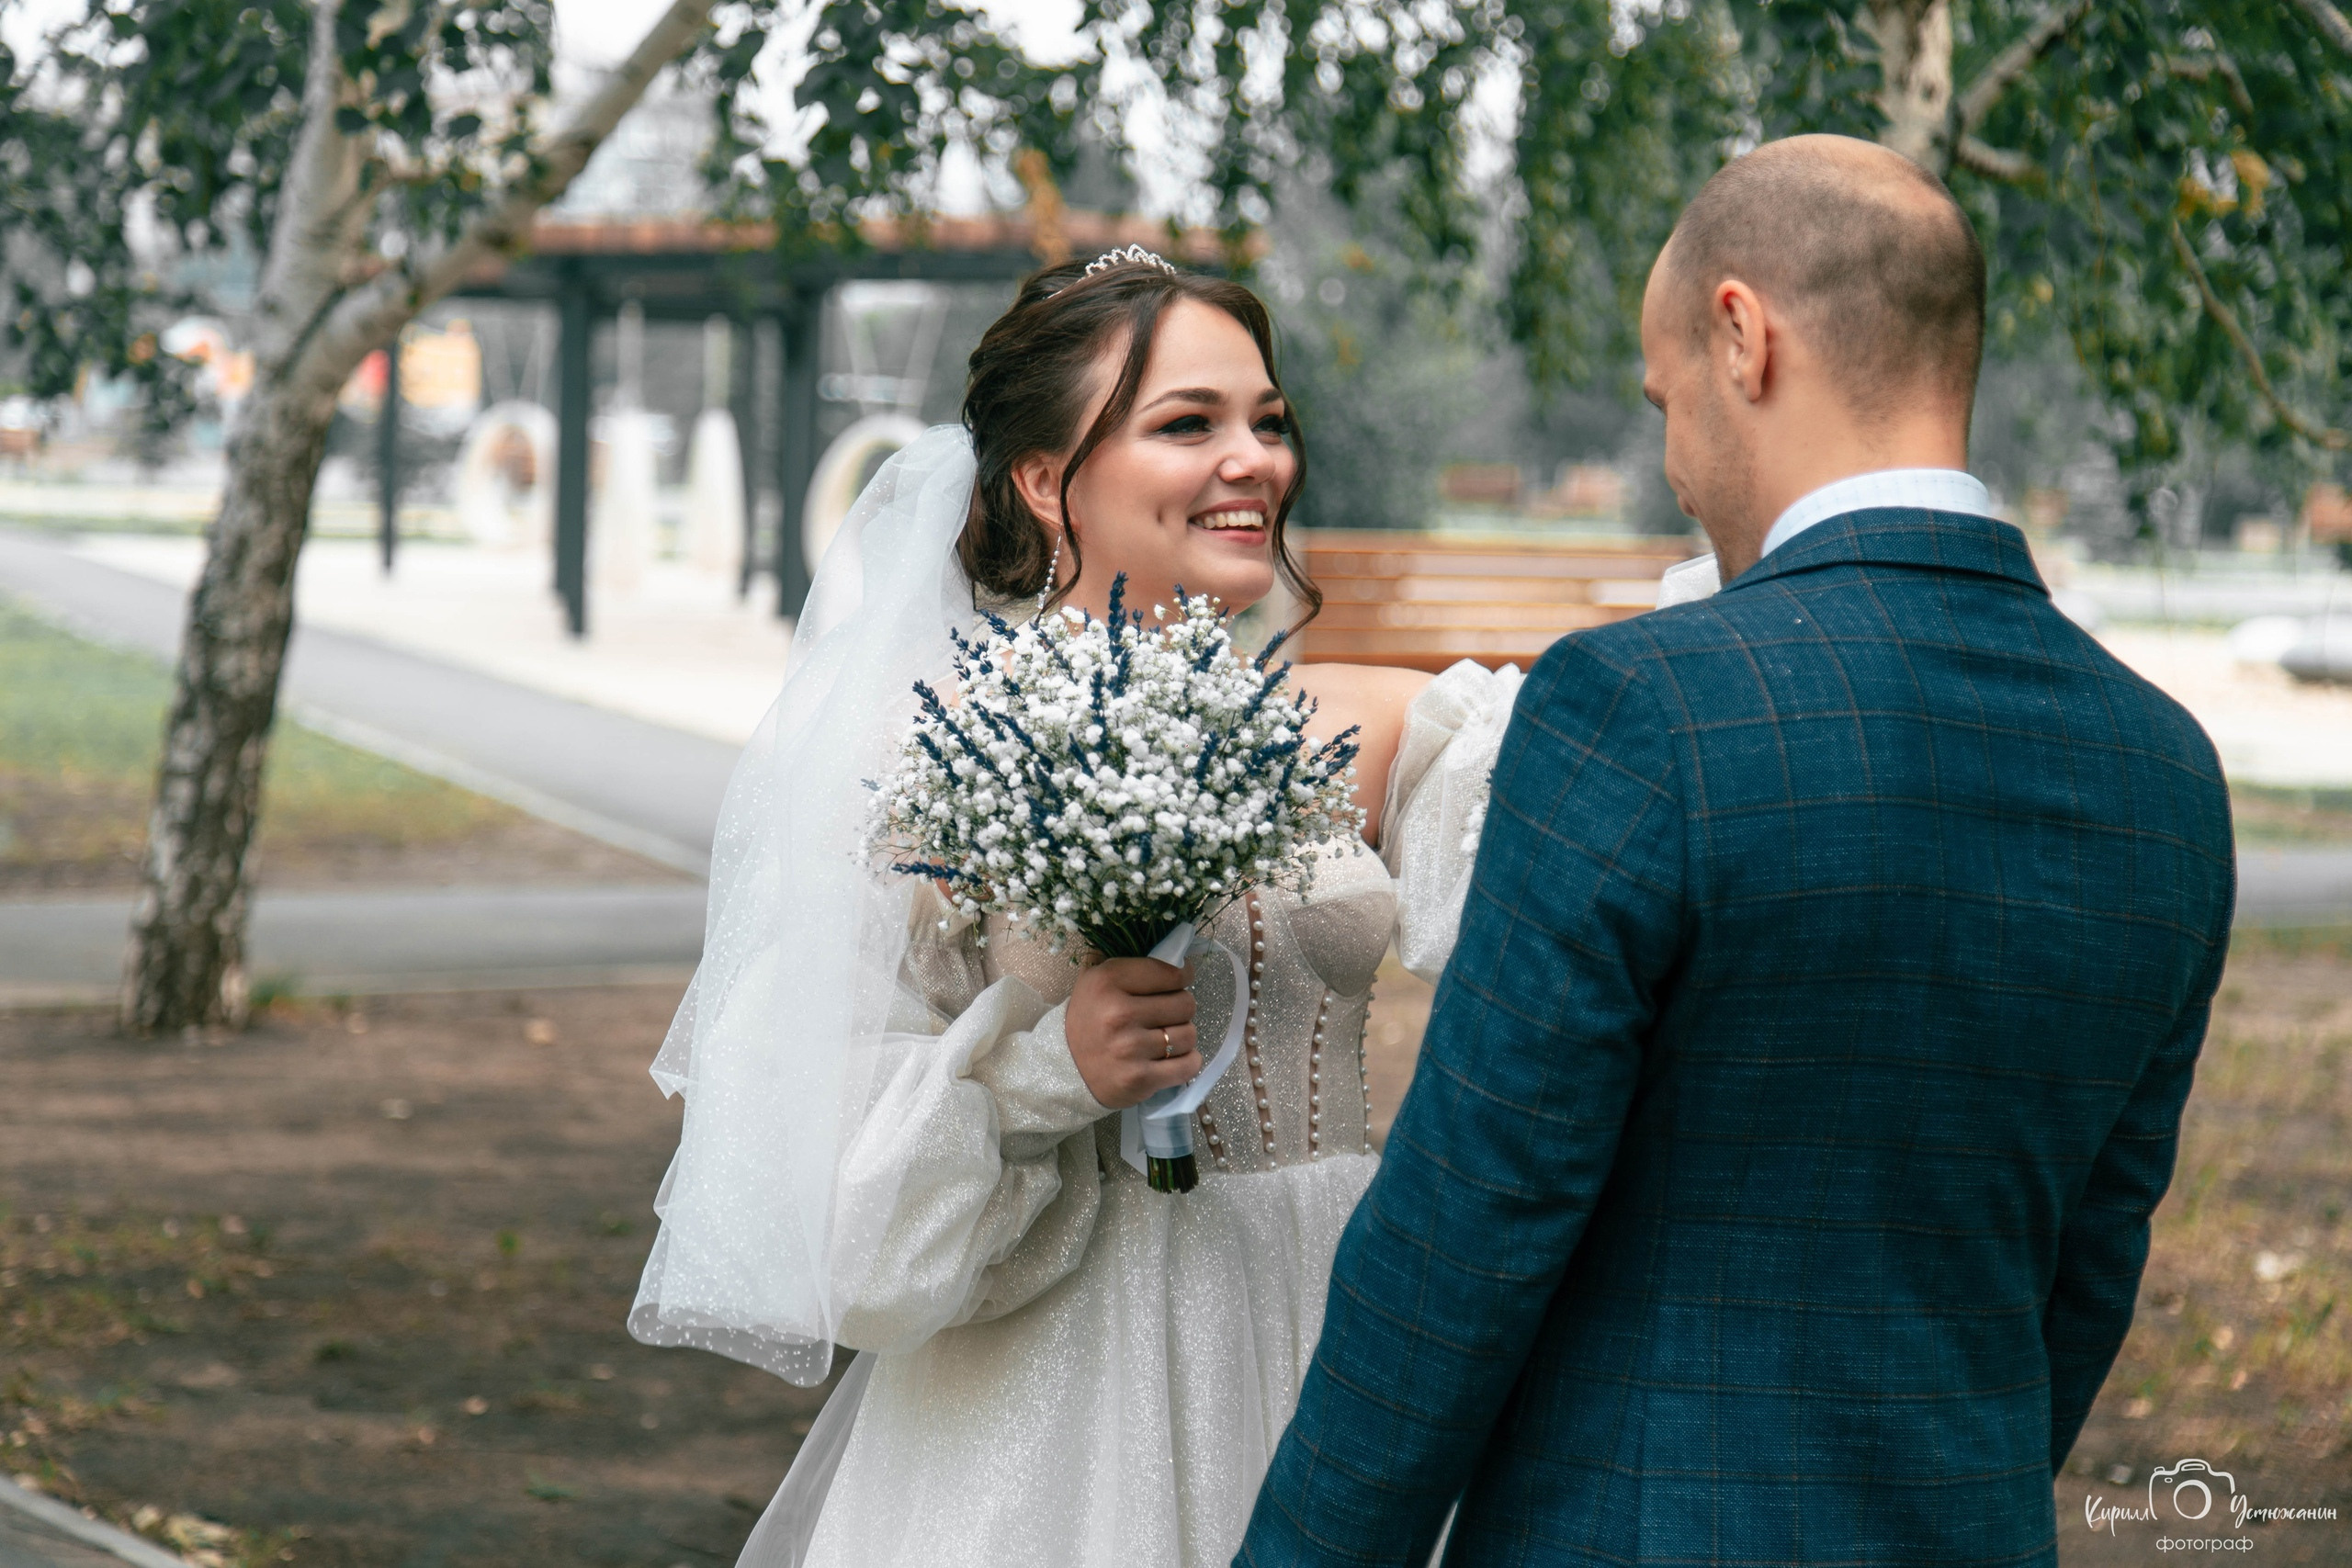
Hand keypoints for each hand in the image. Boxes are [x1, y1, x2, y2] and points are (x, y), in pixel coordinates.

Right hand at [1065, 957, 1198, 1109]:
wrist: (1064, 1067)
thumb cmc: (1088, 1019)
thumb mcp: (1095, 979)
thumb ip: (1128, 959)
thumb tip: (1171, 947)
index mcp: (1107, 981)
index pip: (1171, 972)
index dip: (1182, 975)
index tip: (1179, 981)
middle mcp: (1119, 1014)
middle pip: (1186, 1004)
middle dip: (1181, 1008)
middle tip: (1166, 1014)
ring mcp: (1130, 1048)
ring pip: (1189, 1034)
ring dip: (1183, 1036)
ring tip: (1165, 1037)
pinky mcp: (1140, 1079)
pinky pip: (1188, 1065)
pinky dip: (1187, 1062)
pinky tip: (1172, 1058)